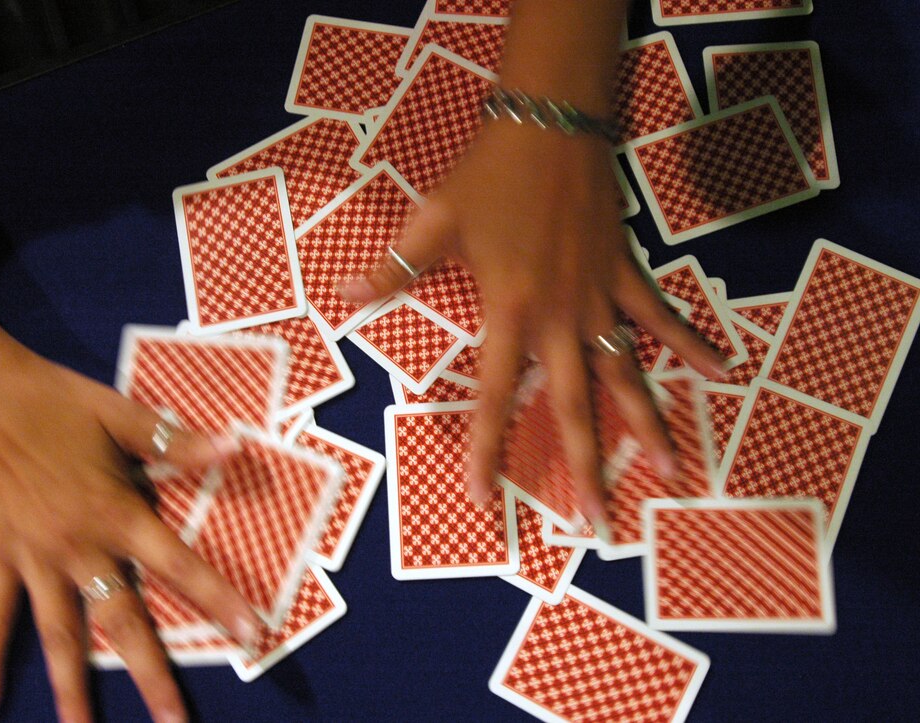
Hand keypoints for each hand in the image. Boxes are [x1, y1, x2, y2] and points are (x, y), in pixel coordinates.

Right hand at [0, 290, 255, 722]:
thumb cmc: (57, 401)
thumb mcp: (122, 414)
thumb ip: (176, 441)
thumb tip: (235, 445)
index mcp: (116, 514)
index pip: (179, 567)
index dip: (219, 601)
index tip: (253, 635)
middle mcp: (78, 548)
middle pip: (121, 623)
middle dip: (151, 676)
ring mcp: (34, 558)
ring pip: (58, 634)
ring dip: (70, 687)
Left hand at [341, 122, 723, 521]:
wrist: (550, 122)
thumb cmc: (487, 175)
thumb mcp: (432, 221)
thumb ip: (394, 269)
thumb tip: (343, 297)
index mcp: (509, 311)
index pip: (492, 397)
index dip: (485, 452)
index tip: (483, 503)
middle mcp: (560, 318)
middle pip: (575, 406)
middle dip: (590, 470)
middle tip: (601, 526)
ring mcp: (600, 299)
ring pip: (628, 374)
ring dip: (650, 425)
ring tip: (675, 475)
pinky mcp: (627, 273)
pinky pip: (662, 317)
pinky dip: (693, 342)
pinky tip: (725, 370)